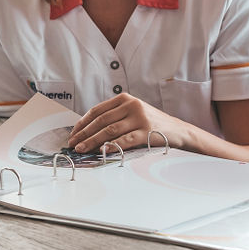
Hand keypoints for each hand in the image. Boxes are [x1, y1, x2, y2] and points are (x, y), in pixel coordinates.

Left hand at [67, 93, 185, 152]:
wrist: (176, 130)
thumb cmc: (150, 123)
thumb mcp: (133, 112)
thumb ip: (114, 116)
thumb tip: (87, 130)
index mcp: (126, 99)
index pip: (97, 110)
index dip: (82, 123)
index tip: (73, 134)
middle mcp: (132, 105)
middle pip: (101, 120)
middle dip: (84, 133)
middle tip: (73, 144)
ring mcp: (140, 118)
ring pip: (110, 130)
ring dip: (92, 141)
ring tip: (81, 149)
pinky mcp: (146, 131)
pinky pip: (125, 140)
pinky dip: (112, 145)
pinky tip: (102, 151)